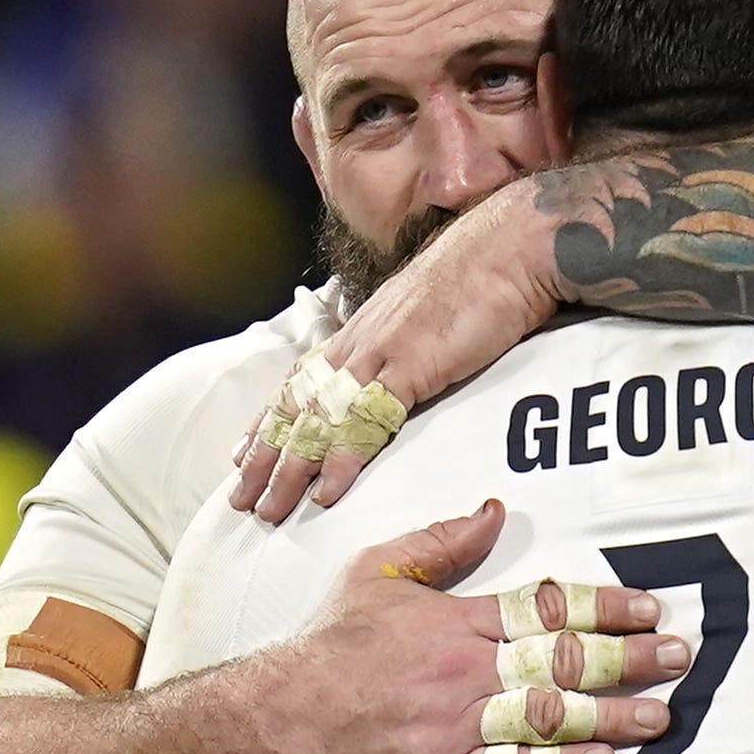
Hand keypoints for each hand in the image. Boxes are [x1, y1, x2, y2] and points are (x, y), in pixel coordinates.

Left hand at [231, 180, 563, 520]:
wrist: (513, 245)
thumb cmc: (483, 271)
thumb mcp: (429, 308)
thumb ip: (407, 337)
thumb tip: (404, 358)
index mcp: (362, 327)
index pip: (299, 380)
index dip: (270, 418)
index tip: (245, 450)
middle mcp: (360, 341)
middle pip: (296, 406)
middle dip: (265, 455)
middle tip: (240, 497)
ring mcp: (381, 353)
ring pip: (318, 419)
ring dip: (290, 468)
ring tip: (269, 508)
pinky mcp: (412, 366)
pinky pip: (366, 422)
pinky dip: (342, 459)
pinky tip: (327, 491)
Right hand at [260, 499, 689, 753]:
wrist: (286, 716)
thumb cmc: (333, 643)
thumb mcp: (379, 571)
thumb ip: (441, 543)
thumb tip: (492, 510)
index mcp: (457, 620)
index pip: (546, 608)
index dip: (604, 607)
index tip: (649, 607)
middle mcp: (466, 669)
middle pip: (561, 659)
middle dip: (627, 657)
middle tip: (678, 657)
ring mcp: (457, 722)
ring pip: (548, 714)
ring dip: (609, 713)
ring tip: (659, 715)